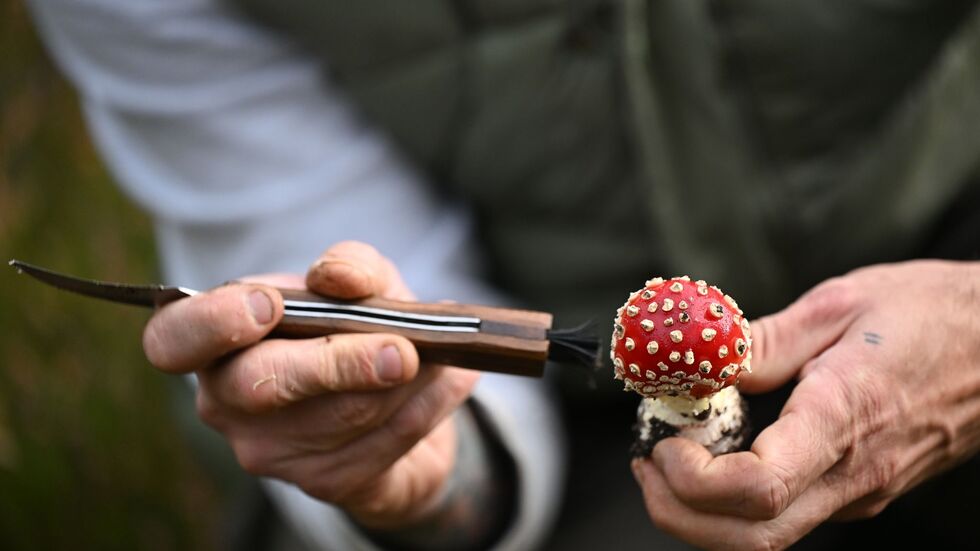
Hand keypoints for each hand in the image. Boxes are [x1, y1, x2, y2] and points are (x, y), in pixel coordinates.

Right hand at [142, 241, 478, 528]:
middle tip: (398, 350)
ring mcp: (269, 450)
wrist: (396, 397)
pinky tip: (445, 380)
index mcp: (217, 339)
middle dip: (336, 364)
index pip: (173, 339)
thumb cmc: (359, 325)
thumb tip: (337, 278)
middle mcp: (227, 401)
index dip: (212, 323)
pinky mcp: (323, 481)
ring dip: (402, 382)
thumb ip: (350, 266)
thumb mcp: (361, 283)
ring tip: (437, 351)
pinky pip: (382, 443)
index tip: (269, 305)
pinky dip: (424, 407)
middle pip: (261, 387)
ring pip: (338, 416)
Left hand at [632, 260, 979, 549]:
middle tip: (645, 464)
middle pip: (751, 538)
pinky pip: (787, 514)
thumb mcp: (839, 304)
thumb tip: (701, 368)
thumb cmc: (932, 313)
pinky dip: (734, 501)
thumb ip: (762, 343)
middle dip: (679, 514)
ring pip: (767, 536)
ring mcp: (860, 490)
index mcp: (843, 420)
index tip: (662, 443)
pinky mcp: (862, 489)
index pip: (757, 489)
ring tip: (669, 458)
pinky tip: (716, 454)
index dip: (692, 481)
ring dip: (701, 513)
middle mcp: (853, 474)